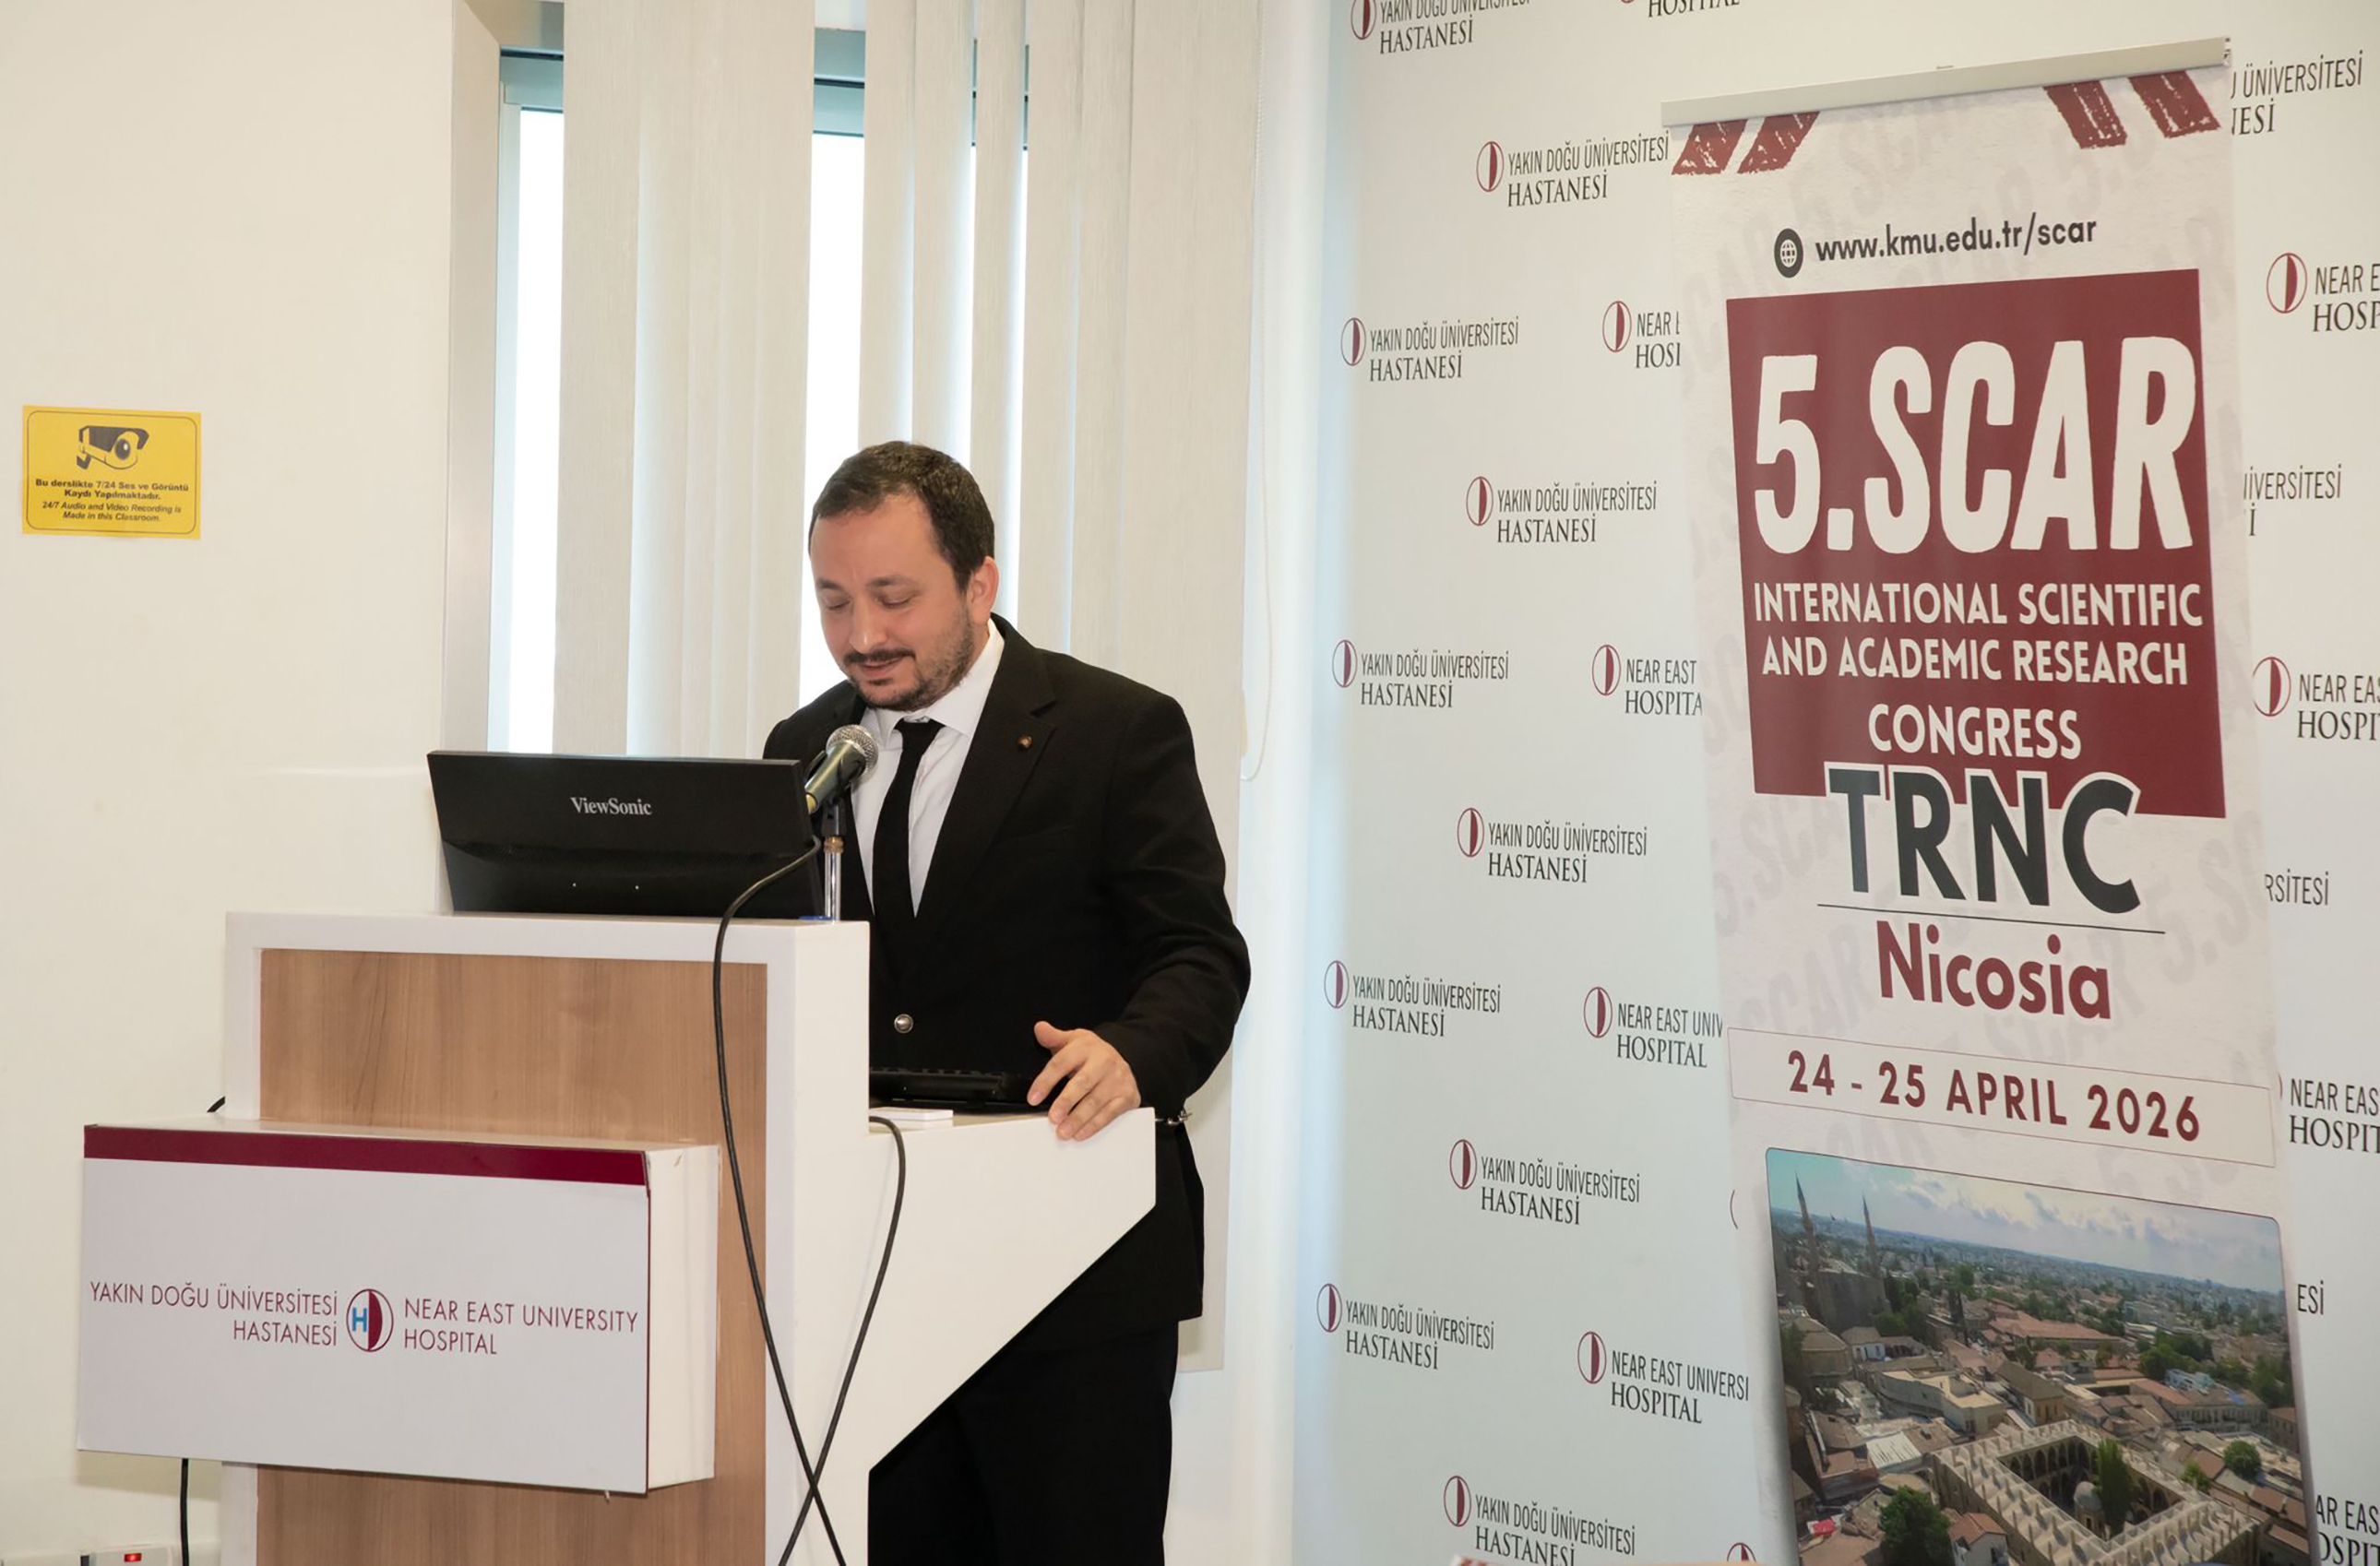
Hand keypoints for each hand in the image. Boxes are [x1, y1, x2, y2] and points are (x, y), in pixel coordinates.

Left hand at [1028, 1021, 1139, 1140]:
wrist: (1124, 1057)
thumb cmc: (1092, 1054)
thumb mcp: (1074, 1040)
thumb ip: (1054, 1037)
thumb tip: (1040, 1028)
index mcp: (1086, 1046)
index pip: (1062, 1063)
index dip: (1046, 1081)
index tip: (1033, 1098)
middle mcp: (1104, 1061)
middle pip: (1082, 1082)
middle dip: (1066, 1102)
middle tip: (1053, 1118)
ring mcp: (1118, 1079)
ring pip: (1096, 1101)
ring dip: (1079, 1119)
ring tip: (1063, 1131)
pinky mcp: (1127, 1095)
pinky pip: (1110, 1113)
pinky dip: (1095, 1125)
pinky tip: (1081, 1133)